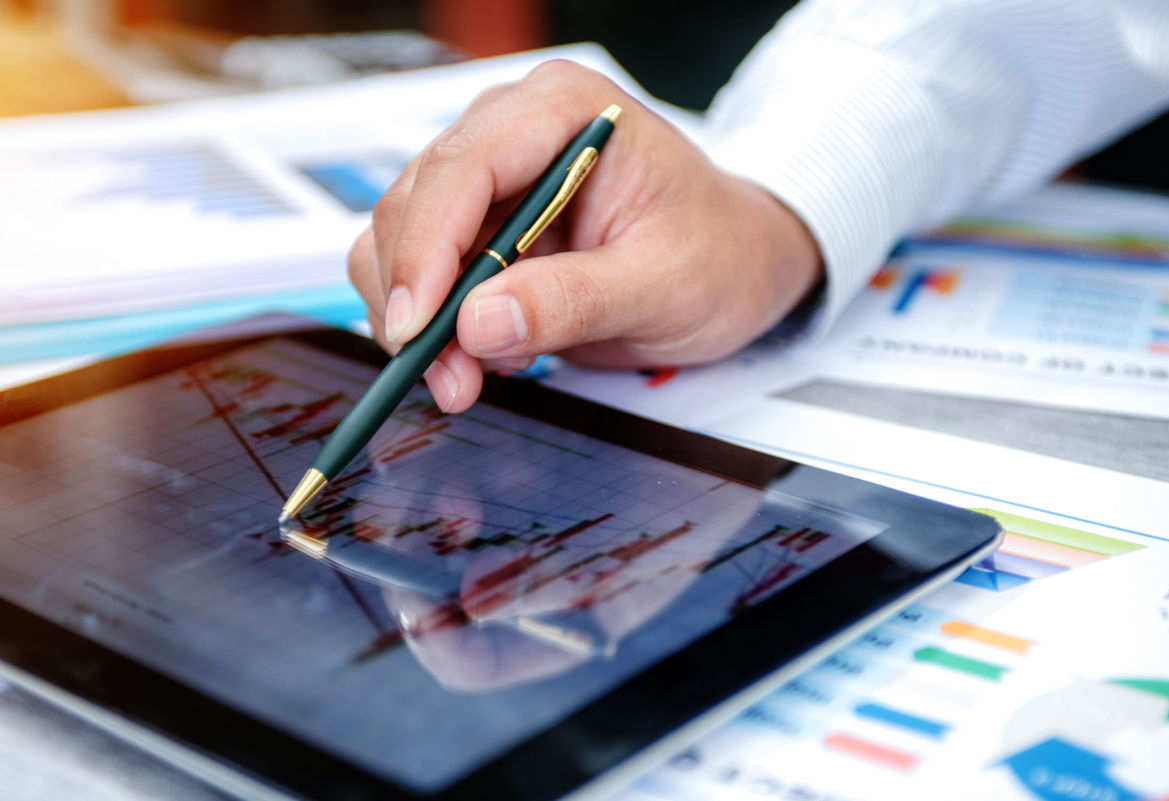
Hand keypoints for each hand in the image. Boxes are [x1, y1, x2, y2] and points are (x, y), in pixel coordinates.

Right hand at [349, 59, 823, 412]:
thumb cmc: (717, 252)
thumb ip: (573, 301)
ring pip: (401, 242)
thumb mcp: (662, 284)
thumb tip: (478, 324)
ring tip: (464, 379)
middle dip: (418, 299)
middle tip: (448, 378)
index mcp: (564, 112)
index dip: (425, 246)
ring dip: (417, 321)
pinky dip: (433, 327)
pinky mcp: (480, 230)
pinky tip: (478, 358)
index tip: (418, 324)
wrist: (735, 265)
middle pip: (416, 203)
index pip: (465, 165)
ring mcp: (491, 181)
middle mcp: (513, 132)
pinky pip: (422, 275)